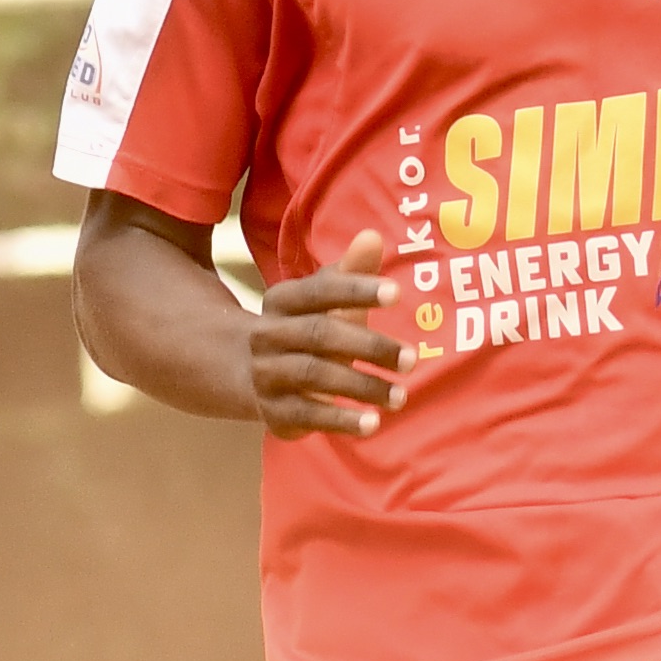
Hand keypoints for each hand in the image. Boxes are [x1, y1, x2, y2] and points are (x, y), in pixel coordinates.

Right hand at [251, 227, 405, 436]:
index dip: (356, 290)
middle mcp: (268, 334)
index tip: (397, 293)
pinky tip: (372, 424)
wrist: (248, 373)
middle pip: (320, 334)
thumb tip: (372, 236)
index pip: (320, 290)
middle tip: (412, 359)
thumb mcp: (325, 301)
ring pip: (314, 376)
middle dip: (369, 346)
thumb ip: (350, 272)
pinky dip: (340, 420)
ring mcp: (267, 373)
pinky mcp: (273, 410)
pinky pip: (306, 414)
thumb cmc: (305, 329)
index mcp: (282, 300)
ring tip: (401, 396)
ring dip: (361, 386)